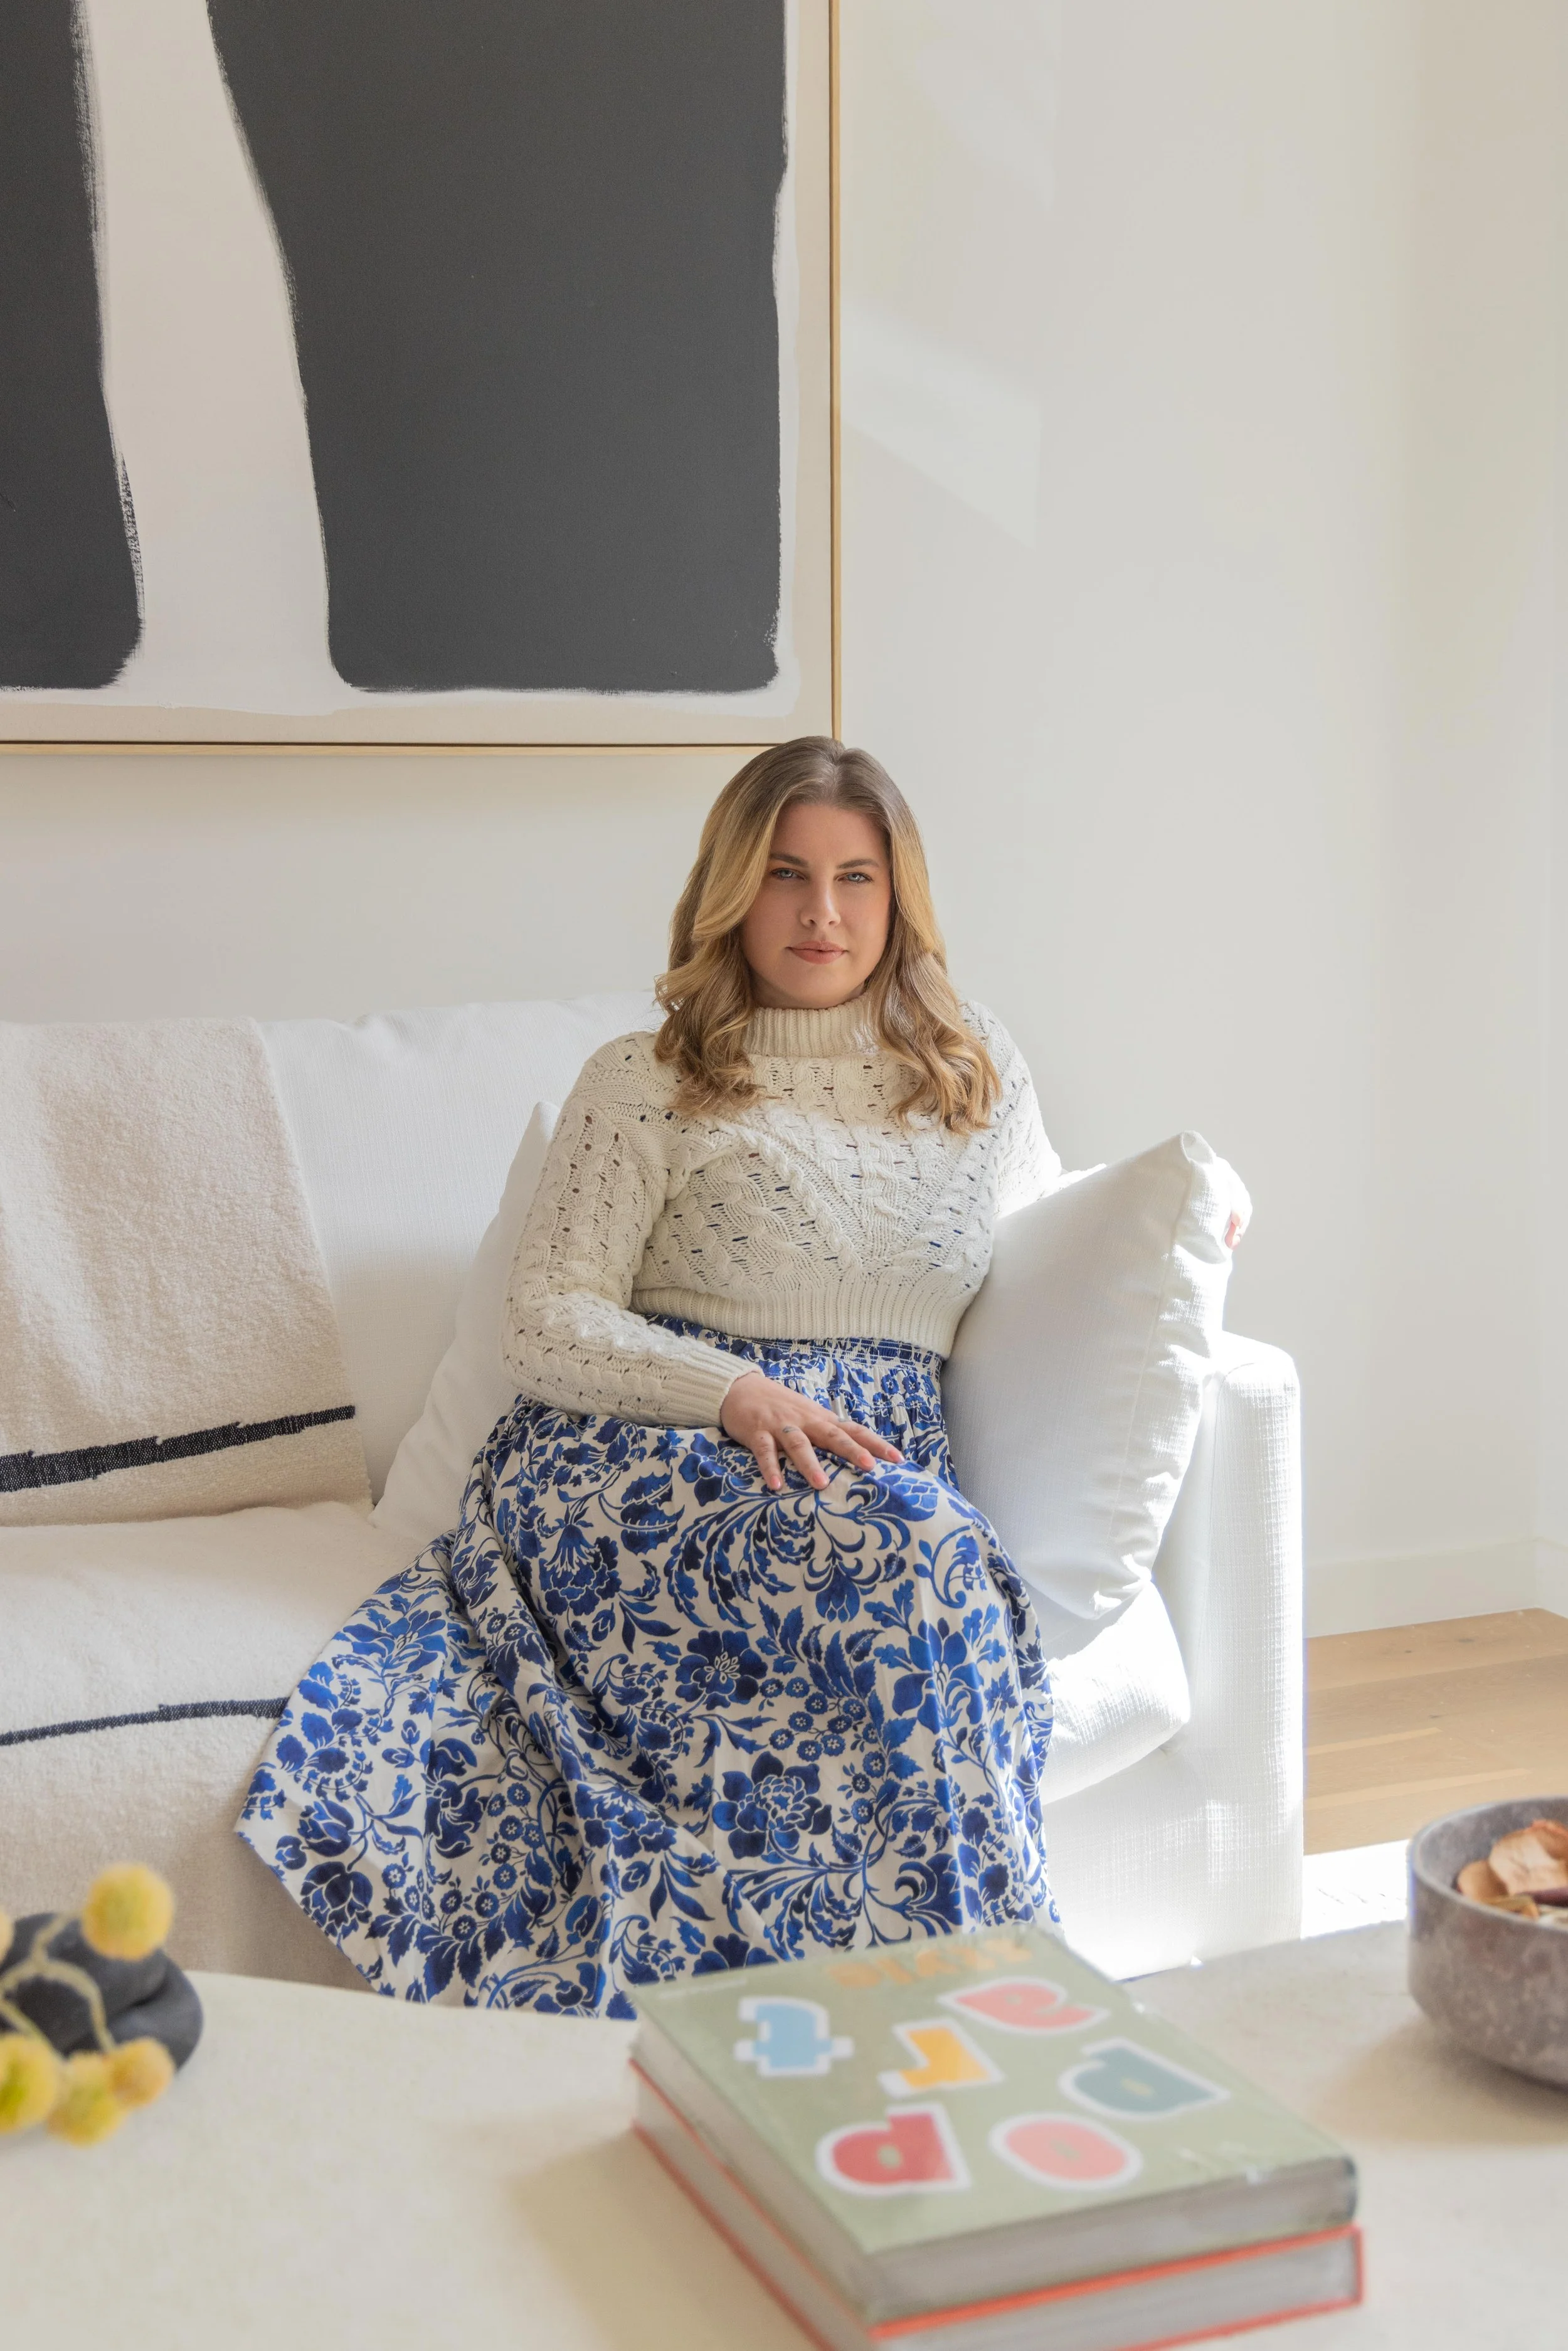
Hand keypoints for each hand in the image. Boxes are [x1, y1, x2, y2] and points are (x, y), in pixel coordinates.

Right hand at [719, 1372, 903, 1492]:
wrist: (742, 1388)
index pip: (854, 1430)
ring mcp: (781, 1426)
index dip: (876, 1443)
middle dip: (852, 1451)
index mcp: (821, 1419)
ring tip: (821, 1484)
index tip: (898, 1458)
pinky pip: (765, 1452)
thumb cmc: (780, 1407)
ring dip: (810, 1464)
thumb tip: (858, 1453)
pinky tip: (776, 1485)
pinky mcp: (757, 1432)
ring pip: (799, 1445)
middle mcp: (806, 1421)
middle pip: (833, 1436)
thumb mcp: (809, 1417)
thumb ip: (828, 1433)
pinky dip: (770, 1468)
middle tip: (870, 1467)